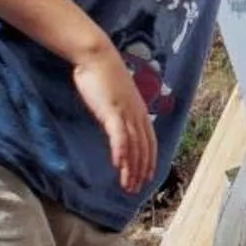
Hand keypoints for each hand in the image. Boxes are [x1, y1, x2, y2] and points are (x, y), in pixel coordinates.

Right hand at [72, 50, 156, 190]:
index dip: (149, 161)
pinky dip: (121, 151)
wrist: (96, 55)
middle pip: (143, 148)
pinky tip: (118, 165)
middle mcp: (137, 114)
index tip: (146, 178)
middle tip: (135, 190)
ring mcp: (127, 112)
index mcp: (140, 112)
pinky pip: (119, 135)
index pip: (149, 142)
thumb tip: (115, 125)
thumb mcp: (115, 98)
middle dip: (140, 171)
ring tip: (127, 185)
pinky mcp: (113, 109)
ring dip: (131, 168)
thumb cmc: (102, 75)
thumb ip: (117, 113)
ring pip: (133, 146)